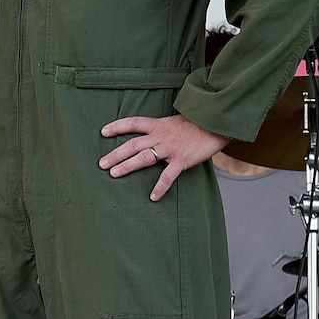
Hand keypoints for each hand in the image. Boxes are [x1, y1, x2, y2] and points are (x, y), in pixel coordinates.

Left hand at [97, 114, 231, 201]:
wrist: (217, 122)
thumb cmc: (199, 123)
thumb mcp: (177, 122)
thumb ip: (164, 130)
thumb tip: (154, 138)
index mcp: (159, 125)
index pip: (133, 123)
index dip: (117, 126)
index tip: (103, 132)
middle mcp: (161, 136)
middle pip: (132, 144)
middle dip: (115, 154)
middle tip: (101, 164)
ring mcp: (170, 148)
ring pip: (143, 157)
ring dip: (127, 166)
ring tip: (113, 174)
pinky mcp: (182, 160)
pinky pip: (168, 176)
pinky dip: (160, 187)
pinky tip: (153, 197)